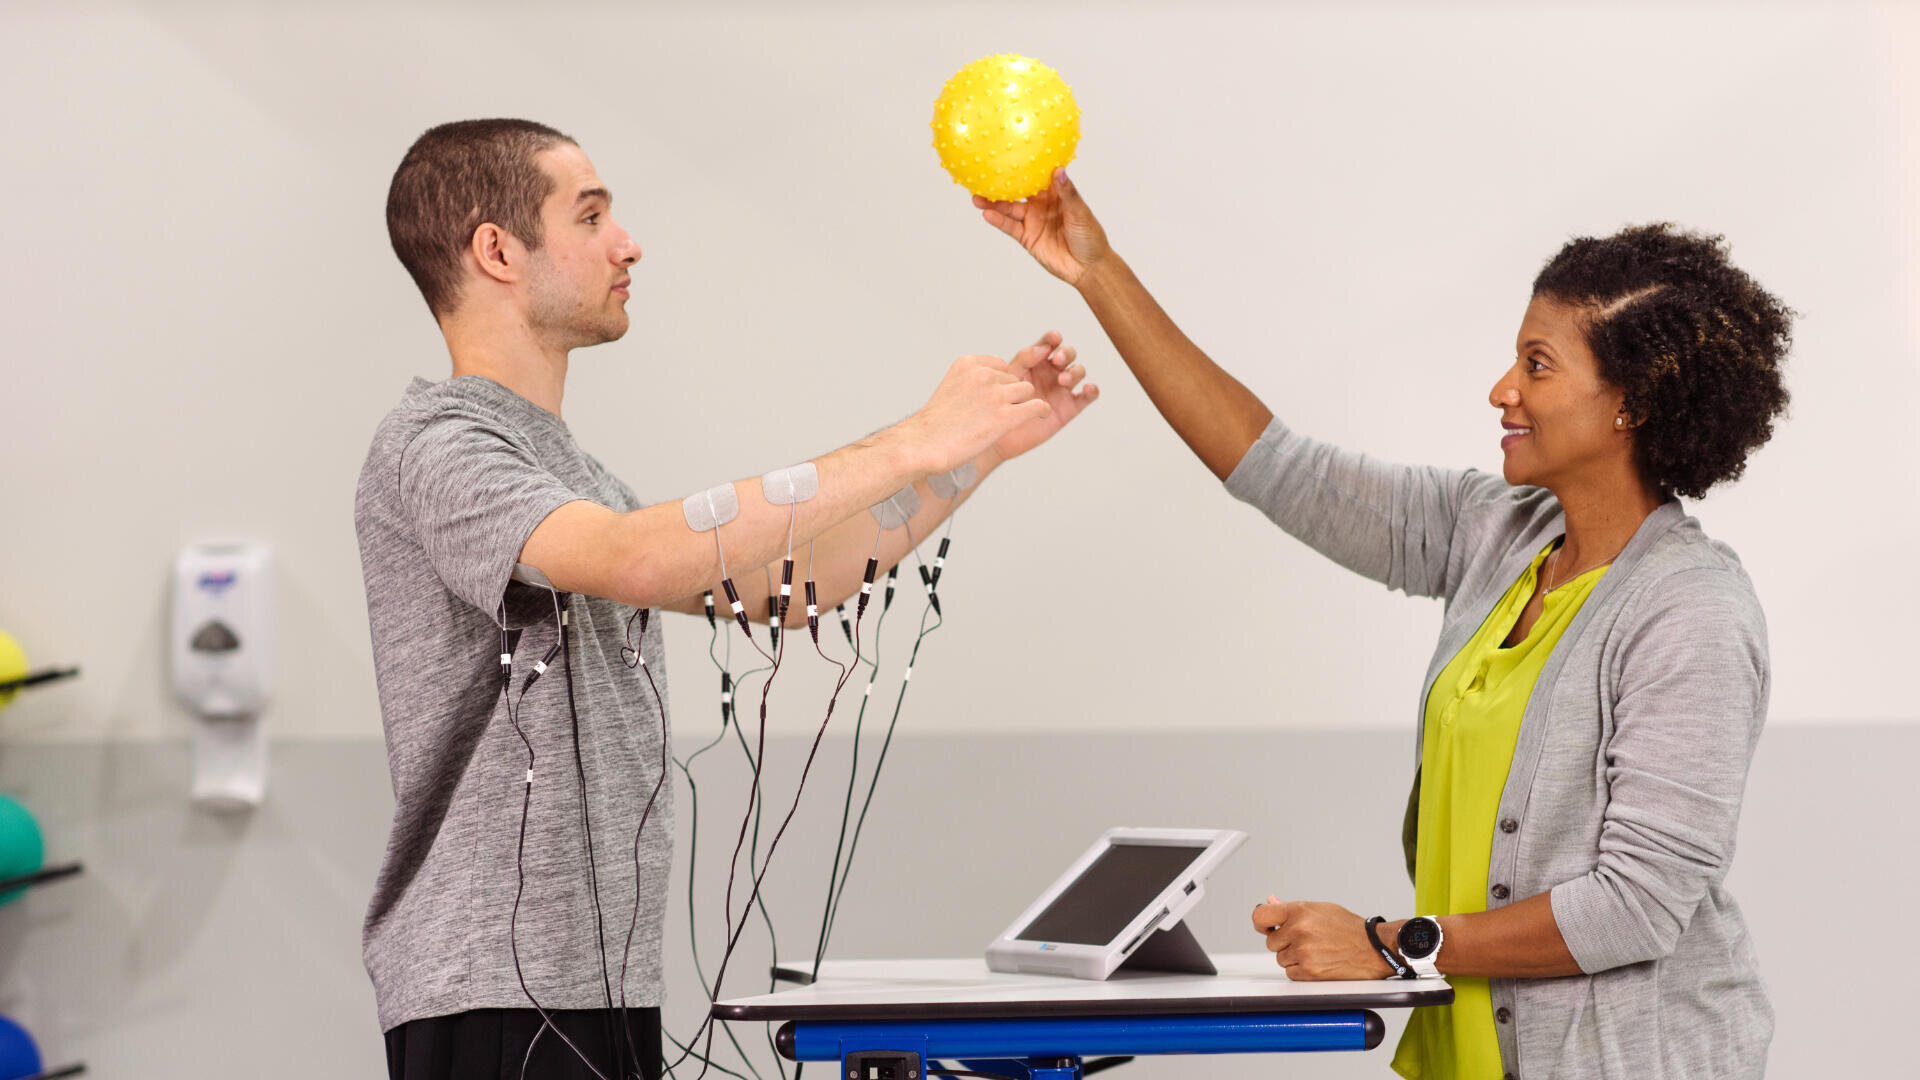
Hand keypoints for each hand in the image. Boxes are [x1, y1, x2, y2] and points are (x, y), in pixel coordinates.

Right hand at [902, 354, 1051, 473]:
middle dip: (1011, 395)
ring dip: (1024, 404)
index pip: (999, 365)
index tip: (994, 398)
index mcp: (968, 363)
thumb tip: (996, 386)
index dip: (1000, 383)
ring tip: (1017, 417)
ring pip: (1026, 391)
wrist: (924, 445)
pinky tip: (1040, 416)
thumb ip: (973, 381)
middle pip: (1014, 378)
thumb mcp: (951, 388)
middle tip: (1000, 414)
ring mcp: (995, 395)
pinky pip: (1036, 406)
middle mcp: (983, 374)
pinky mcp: (1006, 416)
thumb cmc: (936, 424)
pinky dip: (1041, 411)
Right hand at [973, 168, 1111, 286]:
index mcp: (1056, 194)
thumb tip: (1058, 171)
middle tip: (985, 174)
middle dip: (1002, 183)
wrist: (1087, 268)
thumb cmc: (1090, 236)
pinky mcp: (1027, 237)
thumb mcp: (1080, 212)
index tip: (1011, 152)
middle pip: (1018, 191)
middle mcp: (1041, 205)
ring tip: (977, 196)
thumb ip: (1067, 193)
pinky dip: (998, 221)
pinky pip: (1010, 227)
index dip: (1025, 165)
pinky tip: (987, 214)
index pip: (1038, 175)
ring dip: (994, 203)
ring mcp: (1033, 221)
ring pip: (1009, 209)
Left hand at [987, 330, 1099, 462]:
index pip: (1048, 343)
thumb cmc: (999, 404)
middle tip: (1057, 360)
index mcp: (1035, 362)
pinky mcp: (1069, 408)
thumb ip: (1024, 359)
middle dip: (1066, 353)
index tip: (1054, 338)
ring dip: (1074, 371)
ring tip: (1062, 380)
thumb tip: (1043, 348)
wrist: (998, 436)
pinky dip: (1092, 390)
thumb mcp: (1010, 376)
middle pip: (1068, 354)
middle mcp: (1051, 373)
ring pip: (1078, 372)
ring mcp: (1061, 390)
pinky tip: (1087, 388)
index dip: (1053, 338)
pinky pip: (1087, 396)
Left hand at [1251, 898, 1394, 980]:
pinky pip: (1291, 973)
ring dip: (1293, 957)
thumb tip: (1271, 901)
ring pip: (1281, 958)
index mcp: (1300, 911)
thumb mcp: (1321, 909)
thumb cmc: (1350, 928)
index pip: (1260, 915)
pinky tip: (1318, 962)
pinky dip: (1301, 971)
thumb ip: (1291, 908)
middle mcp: (1299, 930)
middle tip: (1306, 940)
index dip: (1261, 923)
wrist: (1374, 948)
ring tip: (1316, 950)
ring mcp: (1303, 952)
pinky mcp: (1309, 972)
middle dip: (1284, 942)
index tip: (1265, 927)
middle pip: (1271, 941)